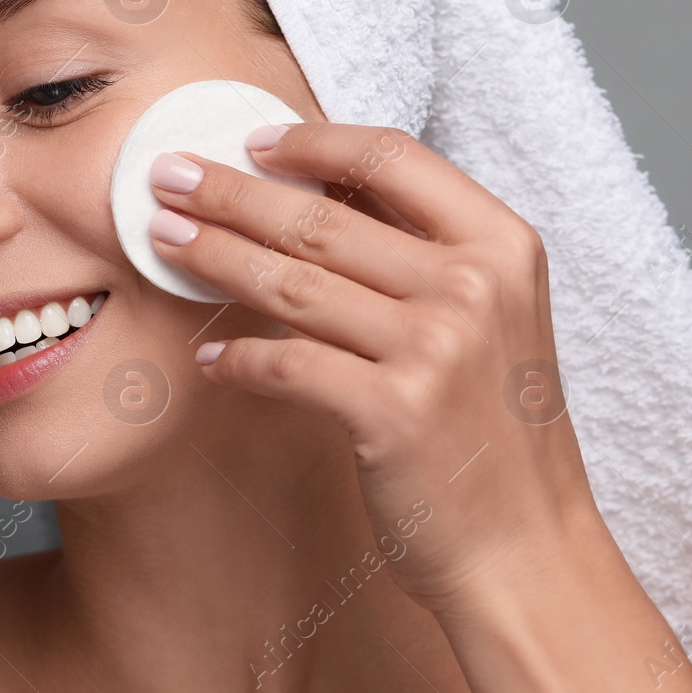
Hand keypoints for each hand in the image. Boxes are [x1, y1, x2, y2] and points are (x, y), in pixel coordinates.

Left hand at [146, 120, 598, 611]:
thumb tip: (316, 191)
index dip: (313, 143)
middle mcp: (473, 286)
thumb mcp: (488, 320)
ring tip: (163, 238)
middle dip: (230, 193)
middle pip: (323, 219)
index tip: (250, 142)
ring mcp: (436, 348)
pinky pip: (287, 364)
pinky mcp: (393, 412)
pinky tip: (208, 357)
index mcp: (503, 245)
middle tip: (167, 176)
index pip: (393, 158)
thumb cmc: (492, 432)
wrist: (528, 550)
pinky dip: (239, 358)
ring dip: (214, 256)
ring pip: (292, 282)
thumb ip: (422, 253)